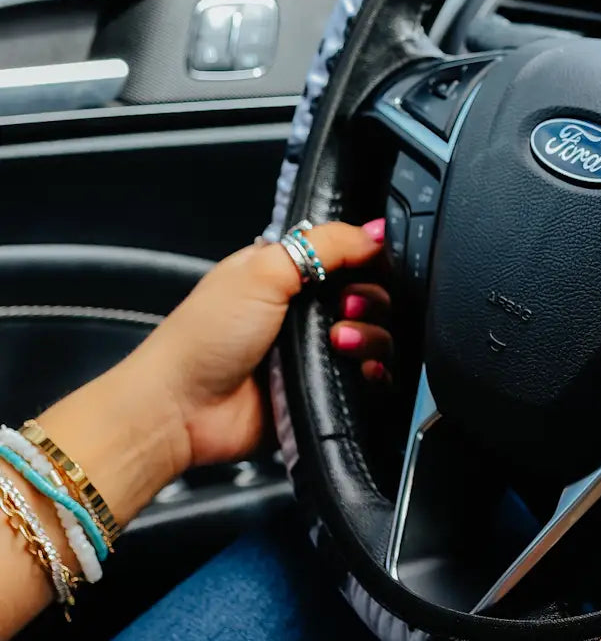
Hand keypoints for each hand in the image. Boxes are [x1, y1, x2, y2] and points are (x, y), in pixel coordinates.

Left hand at [131, 220, 389, 469]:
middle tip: (346, 310)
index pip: (349, 255)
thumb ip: (324, 244)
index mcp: (288, 272)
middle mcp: (306, 310)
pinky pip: (371, 377)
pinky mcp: (325, 388)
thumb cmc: (207, 336)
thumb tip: (377, 231)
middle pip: (371, 295)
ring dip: (370, 337)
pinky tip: (361, 369)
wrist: (182, 409)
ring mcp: (317, 351)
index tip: (373, 268)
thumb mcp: (262, 271)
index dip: (369, 259)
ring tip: (339, 344)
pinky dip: (375, 371)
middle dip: (369, 301)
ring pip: (377, 336)